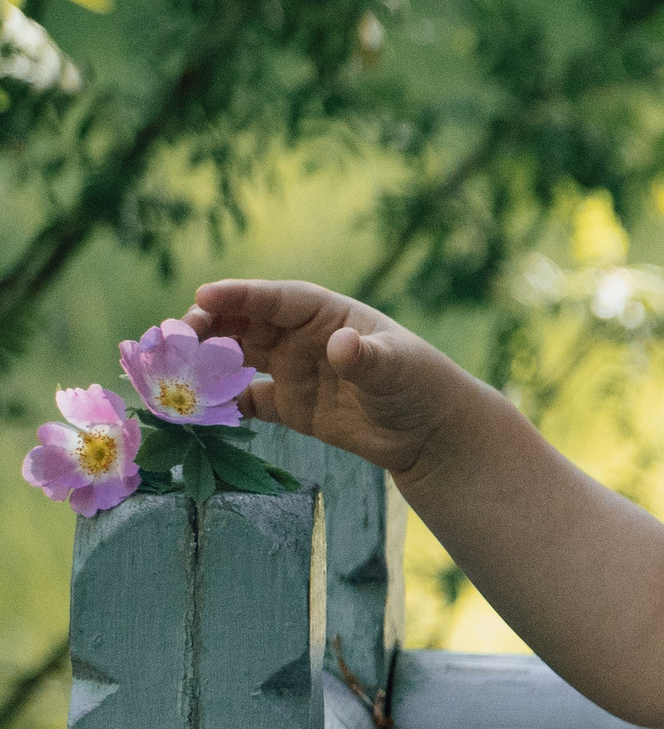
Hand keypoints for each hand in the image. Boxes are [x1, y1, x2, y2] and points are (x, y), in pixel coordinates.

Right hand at [187, 279, 469, 481]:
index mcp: (326, 314)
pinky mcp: (289, 406)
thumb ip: (366, 358)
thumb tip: (342, 345)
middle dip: (207, 325)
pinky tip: (193, 409)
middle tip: (174, 336)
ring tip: (169, 368)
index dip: (240, 295)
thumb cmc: (420, 385)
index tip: (204, 295)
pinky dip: (219, 402)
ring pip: (237, 357)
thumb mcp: (396, 368)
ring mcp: (292, 370)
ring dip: (204, 360)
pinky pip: (245, 399)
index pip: (276, 298)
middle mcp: (302, 336)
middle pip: (245, 322)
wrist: (429, 433)